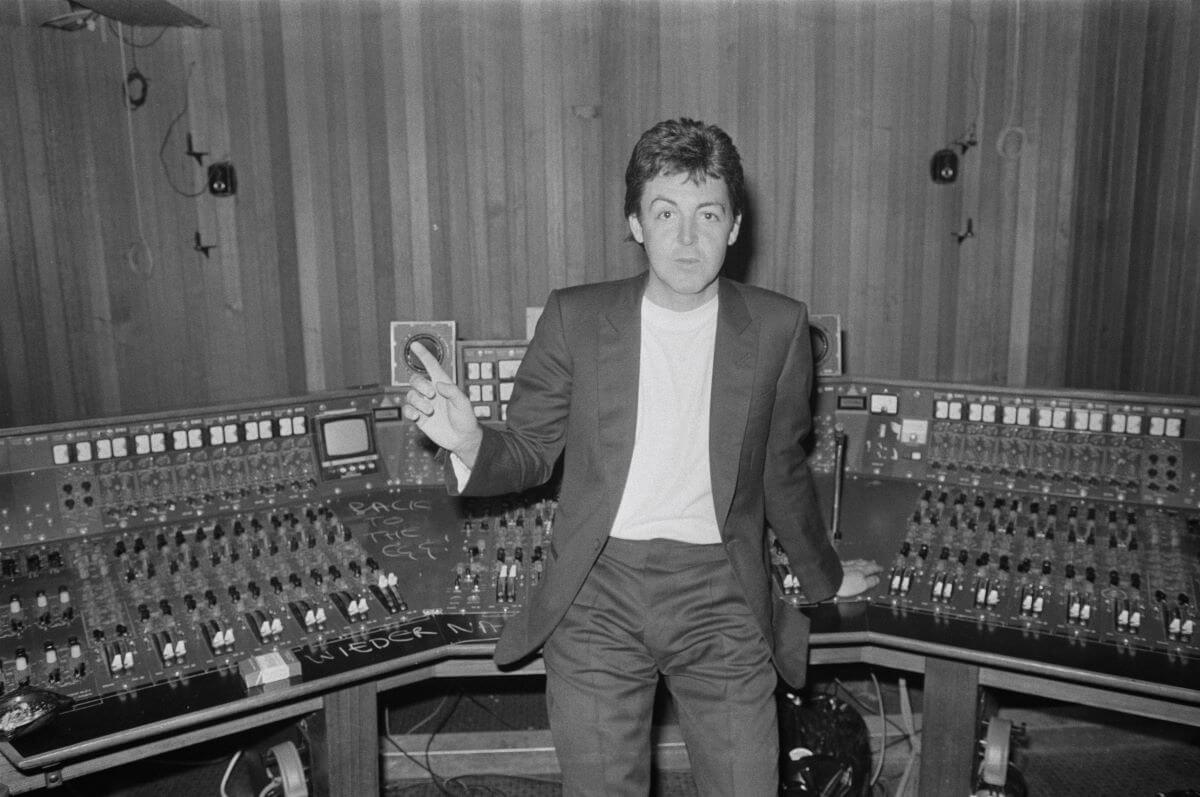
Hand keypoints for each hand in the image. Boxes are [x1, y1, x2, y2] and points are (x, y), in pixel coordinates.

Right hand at [400, 342, 482, 465]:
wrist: (462, 439)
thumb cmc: (466, 419)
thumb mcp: (464, 404)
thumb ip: (453, 392)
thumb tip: (438, 384)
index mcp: (443, 385)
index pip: (431, 366)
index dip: (423, 355)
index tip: (415, 345)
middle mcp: (432, 393)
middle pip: (415, 380)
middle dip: (420, 385)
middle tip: (432, 395)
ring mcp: (424, 404)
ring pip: (410, 395)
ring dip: (418, 402)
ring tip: (430, 411)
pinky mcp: (419, 417)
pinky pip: (407, 409)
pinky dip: (410, 411)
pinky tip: (418, 416)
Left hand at [836, 558, 882, 597]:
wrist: (829, 579)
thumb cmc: (844, 583)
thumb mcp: (862, 585)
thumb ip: (871, 581)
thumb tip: (876, 579)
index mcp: (862, 571)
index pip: (872, 569)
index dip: (877, 569)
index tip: (881, 568)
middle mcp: (854, 566)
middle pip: (865, 564)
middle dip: (871, 564)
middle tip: (875, 563)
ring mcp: (845, 565)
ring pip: (856, 562)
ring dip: (862, 561)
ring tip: (864, 561)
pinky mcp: (837, 566)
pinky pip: (847, 562)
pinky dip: (851, 561)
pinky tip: (849, 562)